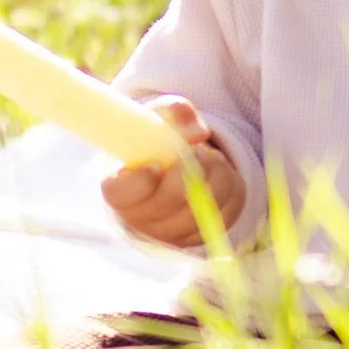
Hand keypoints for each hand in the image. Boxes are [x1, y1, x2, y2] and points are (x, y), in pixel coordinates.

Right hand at [101, 96, 247, 247]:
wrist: (170, 171)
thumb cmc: (155, 145)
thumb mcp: (158, 119)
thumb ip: (173, 112)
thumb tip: (199, 132)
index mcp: (119, 188)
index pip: (119, 193)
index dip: (138, 181)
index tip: (155, 164)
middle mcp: (140, 218)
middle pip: (167, 203)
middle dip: (188, 170)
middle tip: (195, 150)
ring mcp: (170, 233)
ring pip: (202, 205)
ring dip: (214, 173)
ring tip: (207, 157)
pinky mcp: (201, 236)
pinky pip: (225, 211)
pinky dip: (230, 186)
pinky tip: (216, 175)